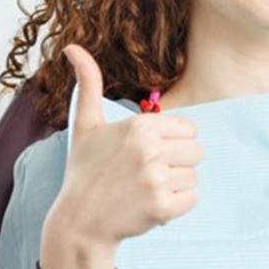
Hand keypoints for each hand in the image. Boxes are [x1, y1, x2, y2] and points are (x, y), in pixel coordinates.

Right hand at [47, 43, 203, 247]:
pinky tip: (152, 204)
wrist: (78, 223)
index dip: (172, 141)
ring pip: (194, 175)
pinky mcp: (162, 207)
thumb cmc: (84, 169)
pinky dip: (176, 205)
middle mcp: (150, 149)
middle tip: (149, 171)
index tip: (149, 152)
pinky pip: (191, 199)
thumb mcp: (86, 123)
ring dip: (176, 184)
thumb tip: (72, 46)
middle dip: (177, 162)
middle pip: (196, 151)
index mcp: (140, 125)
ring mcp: (157, 179)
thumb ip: (89, 83)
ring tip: (147, 188)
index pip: (189, 128)